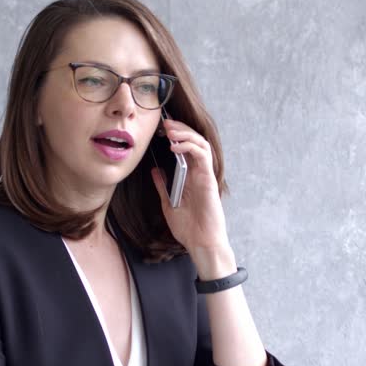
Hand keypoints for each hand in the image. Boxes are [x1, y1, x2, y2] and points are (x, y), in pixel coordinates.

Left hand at [151, 117, 230, 252]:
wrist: (200, 243)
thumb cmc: (188, 227)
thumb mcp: (168, 203)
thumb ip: (163, 186)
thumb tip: (156, 170)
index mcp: (190, 178)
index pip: (185, 149)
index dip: (175, 136)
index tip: (160, 130)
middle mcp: (199, 173)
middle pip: (193, 142)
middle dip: (180, 129)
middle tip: (165, 123)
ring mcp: (205, 175)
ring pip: (200, 144)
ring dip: (186, 133)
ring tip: (170, 130)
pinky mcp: (209, 179)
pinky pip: (203, 156)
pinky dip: (190, 146)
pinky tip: (176, 145)